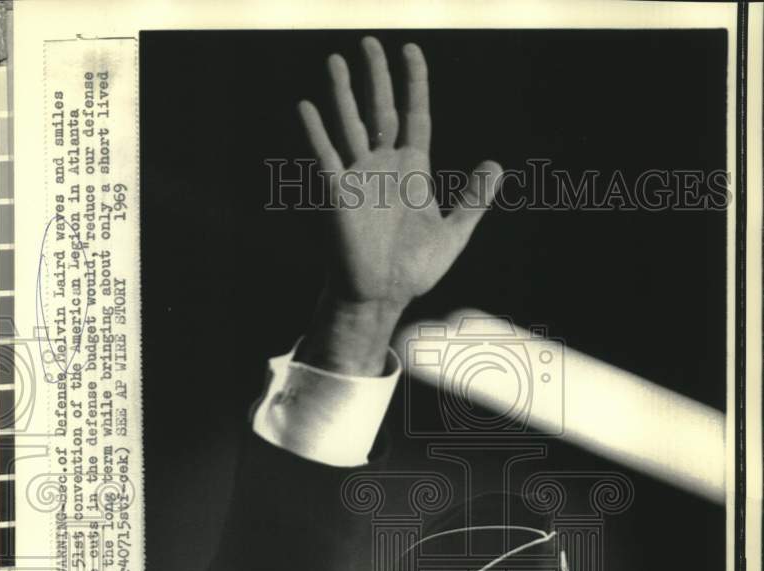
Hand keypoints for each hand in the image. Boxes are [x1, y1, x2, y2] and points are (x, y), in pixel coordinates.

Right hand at [295, 37, 501, 374]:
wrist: (382, 296)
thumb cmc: (414, 269)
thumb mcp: (453, 233)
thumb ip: (473, 199)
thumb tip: (496, 164)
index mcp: (411, 170)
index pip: (414, 115)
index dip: (414, 83)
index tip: (410, 50)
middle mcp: (383, 166)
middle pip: (379, 110)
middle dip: (375, 77)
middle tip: (370, 41)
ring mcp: (358, 178)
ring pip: (349, 125)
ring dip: (342, 93)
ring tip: (336, 59)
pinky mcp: (338, 194)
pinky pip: (326, 157)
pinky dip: (316, 132)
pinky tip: (307, 106)